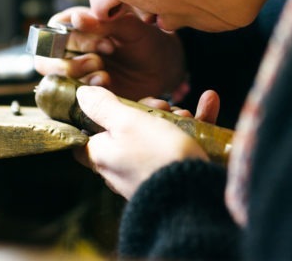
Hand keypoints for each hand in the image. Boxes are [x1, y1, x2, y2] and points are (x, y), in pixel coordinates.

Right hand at [34, 7, 186, 100]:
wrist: (164, 68)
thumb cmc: (145, 39)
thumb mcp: (129, 27)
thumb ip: (103, 22)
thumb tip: (75, 18)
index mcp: (74, 28)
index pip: (54, 34)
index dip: (75, 41)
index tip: (105, 42)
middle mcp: (69, 52)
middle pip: (45, 62)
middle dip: (69, 65)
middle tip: (98, 61)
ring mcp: (75, 75)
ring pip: (57, 81)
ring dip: (79, 79)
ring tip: (105, 74)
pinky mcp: (85, 95)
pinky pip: (72, 98)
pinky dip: (87, 94)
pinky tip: (107, 85)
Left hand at [74, 85, 211, 199]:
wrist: (195, 196)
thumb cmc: (155, 155)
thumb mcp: (126, 122)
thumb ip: (103, 107)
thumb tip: (81, 95)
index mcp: (101, 156)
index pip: (84, 139)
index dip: (94, 118)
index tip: (109, 103)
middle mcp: (120, 168)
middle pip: (126, 131)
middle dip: (146, 110)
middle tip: (161, 104)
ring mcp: (147, 172)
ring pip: (158, 135)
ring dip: (174, 116)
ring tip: (185, 111)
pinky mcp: (174, 174)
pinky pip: (182, 144)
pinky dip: (196, 124)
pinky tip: (209, 102)